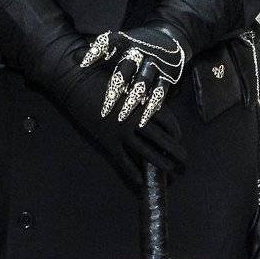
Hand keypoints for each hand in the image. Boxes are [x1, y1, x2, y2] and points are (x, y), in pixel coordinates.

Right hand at [60, 59, 186, 187]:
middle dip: (176, 151)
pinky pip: (123, 161)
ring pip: (146, 152)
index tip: (179, 138)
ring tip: (170, 170)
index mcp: (141, 102)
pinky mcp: (107, 141)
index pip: (167, 120)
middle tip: (184, 161)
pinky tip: (141, 181)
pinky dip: (133, 172)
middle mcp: (134, 118)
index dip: (176, 131)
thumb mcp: (128, 83)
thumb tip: (154, 109)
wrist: (75, 82)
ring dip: (160, 163)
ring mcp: (121, 131)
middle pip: (161, 139)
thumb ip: (141, 96)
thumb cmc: (101, 78)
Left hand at [79, 24, 185, 127]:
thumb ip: (98, 50)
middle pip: (126, 68)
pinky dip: (151, 107)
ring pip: (143, 82)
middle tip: (104, 107)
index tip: (83, 64)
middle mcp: (141, 50)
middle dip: (115, 88)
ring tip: (121, 117)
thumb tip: (73, 59)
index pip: (109, 41)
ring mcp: (155, 63)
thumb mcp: (120, 42)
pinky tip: (142, 120)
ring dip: (132, 101)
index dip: (96, 51)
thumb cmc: (136, 45)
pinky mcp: (168, 75)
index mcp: (126, 40)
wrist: (170, 39)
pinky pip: (159, 92)